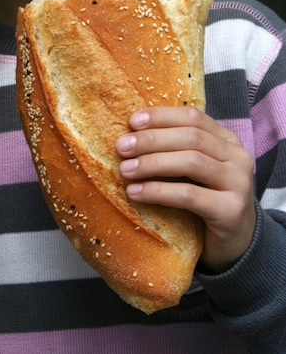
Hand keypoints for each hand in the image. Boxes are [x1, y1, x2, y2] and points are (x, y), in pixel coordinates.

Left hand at [116, 106, 255, 273]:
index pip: (193, 117)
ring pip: (191, 162)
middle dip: (152, 139)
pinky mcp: (232, 210)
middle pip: (191, 137)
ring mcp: (238, 183)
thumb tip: (130, 137)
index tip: (132, 122)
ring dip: (153, 163)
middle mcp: (238, 157)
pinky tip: (135, 193)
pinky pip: (189, 195)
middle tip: (121, 146)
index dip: (161, 116)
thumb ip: (174, 151)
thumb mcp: (194, 171)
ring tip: (125, 170)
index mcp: (227, 140)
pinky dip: (158, 191)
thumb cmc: (206, 200)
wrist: (237, 243)